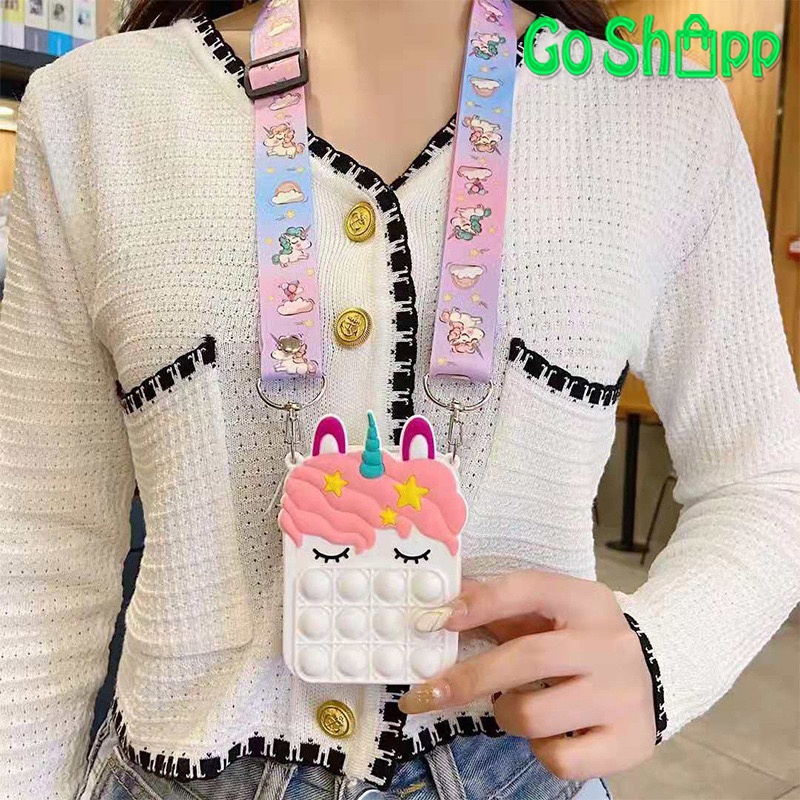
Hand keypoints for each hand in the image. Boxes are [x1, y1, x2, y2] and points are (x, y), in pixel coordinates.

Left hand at [397, 570, 655, 780]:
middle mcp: (609, 645)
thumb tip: (439, 607)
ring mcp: (623, 696)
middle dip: (468, 678)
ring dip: (506, 714)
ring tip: (515, 705)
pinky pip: (559, 759)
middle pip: (525, 659)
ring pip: (533, 716)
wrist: (656, 672)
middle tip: (427, 693)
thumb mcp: (550, 611)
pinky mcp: (629, 743)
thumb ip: (500, 607)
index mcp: (586, 600)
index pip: (527, 590)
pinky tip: (550, 733)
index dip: (478, 603)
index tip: (436, 621)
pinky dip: (541, 750)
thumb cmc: (581, 638)